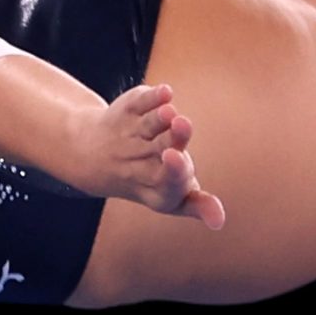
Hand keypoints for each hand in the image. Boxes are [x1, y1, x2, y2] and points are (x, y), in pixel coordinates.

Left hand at [93, 82, 224, 229]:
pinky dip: (151, 97)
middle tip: (182, 123)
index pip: (165, 182)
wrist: (96, 156)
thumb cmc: (154, 179)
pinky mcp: (128, 111)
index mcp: (155, 187)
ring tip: (170, 112)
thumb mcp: (175, 197)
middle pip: (157, 150)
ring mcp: (132, 134)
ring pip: (147, 126)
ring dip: (159, 118)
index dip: (172, 171)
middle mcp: (140, 161)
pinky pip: (139, 103)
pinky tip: (165, 92)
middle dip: (172, 138)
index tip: (174, 156)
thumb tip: (219, 222)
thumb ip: (199, 205)